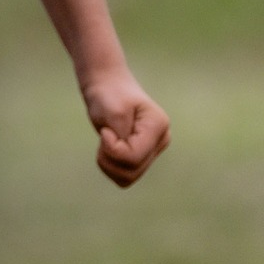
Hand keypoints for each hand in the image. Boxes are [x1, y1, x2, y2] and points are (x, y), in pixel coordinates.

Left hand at [83, 69, 169, 186]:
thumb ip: (122, 135)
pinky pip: (124, 177)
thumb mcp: (114, 111)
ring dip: (108, 165)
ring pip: (128, 178)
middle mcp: (161, 141)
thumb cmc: (108, 94)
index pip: (134, 156)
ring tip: (104, 144)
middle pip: (132, 170)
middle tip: (103, 136)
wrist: (106, 86)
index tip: (105, 131)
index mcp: (159, 127)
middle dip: (109, 158)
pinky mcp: (142, 157)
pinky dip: (110, 168)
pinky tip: (106, 150)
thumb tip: (127, 157)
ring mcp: (153, 150)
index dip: (112, 149)